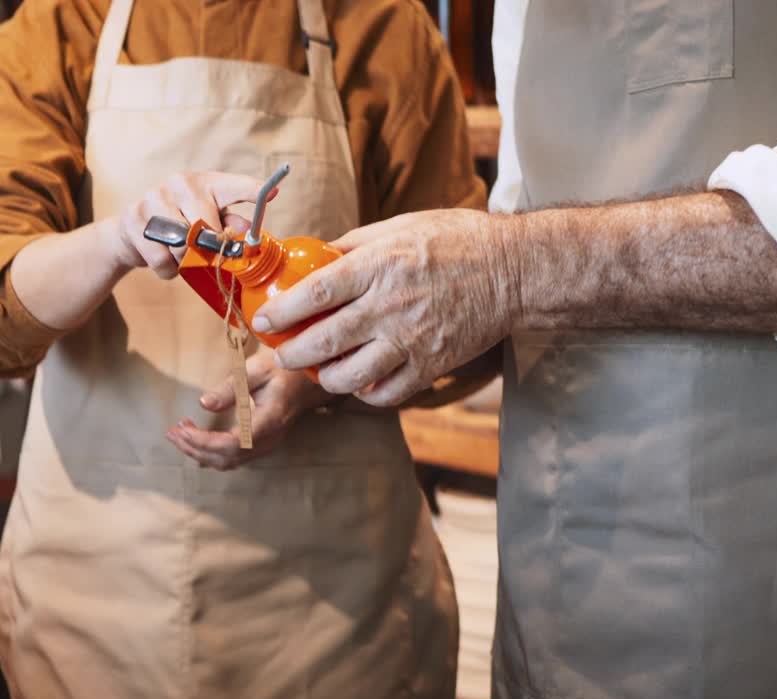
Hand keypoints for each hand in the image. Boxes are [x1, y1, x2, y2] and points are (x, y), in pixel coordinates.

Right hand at [111, 171, 272, 277]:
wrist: (132, 232)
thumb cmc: (181, 225)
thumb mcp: (208, 221)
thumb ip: (229, 224)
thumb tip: (248, 231)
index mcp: (206, 183)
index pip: (234, 186)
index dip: (253, 190)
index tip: (273, 192)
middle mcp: (180, 183)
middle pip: (206, 228)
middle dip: (207, 249)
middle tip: (204, 254)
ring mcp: (154, 197)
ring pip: (182, 246)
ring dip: (184, 261)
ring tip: (179, 253)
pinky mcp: (134, 218)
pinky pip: (161, 258)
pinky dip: (167, 269)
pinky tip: (163, 258)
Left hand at [164, 347, 334, 469]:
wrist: (309, 381)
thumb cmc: (284, 369)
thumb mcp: (257, 368)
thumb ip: (231, 386)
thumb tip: (203, 404)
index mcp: (268, 421)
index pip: (231, 443)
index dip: (203, 441)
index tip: (181, 427)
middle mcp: (268, 440)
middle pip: (226, 458)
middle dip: (194, 448)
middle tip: (171, 431)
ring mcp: (266, 446)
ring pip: (227, 462)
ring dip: (199, 452)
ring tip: (177, 433)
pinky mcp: (261, 446)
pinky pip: (233, 458)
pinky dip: (210, 452)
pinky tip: (195, 439)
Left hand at [250, 209, 520, 406]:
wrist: (513, 271)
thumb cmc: (457, 241)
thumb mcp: (400, 227)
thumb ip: (354, 245)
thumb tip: (314, 257)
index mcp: (379, 266)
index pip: (315, 293)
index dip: (282, 312)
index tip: (263, 321)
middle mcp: (391, 306)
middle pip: (324, 342)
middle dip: (291, 354)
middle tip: (281, 354)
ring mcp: (412, 340)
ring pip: (350, 376)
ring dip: (324, 379)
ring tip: (317, 371)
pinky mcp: (431, 364)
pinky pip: (386, 393)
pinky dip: (365, 393)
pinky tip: (359, 382)